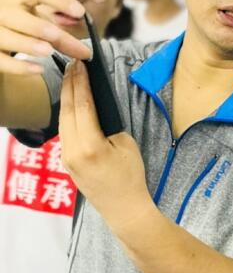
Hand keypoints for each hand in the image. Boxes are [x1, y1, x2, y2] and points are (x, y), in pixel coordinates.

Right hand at [0, 0, 90, 74]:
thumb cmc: (19, 25)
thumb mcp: (38, 21)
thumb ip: (60, 32)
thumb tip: (84, 46)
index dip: (59, 0)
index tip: (80, 12)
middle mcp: (0, 11)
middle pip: (14, 15)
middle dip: (36, 25)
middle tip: (56, 35)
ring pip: (3, 36)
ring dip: (26, 44)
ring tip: (47, 51)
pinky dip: (18, 66)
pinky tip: (38, 69)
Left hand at [59, 59, 153, 230]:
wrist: (123, 208)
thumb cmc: (130, 176)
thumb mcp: (126, 144)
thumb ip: (109, 124)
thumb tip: (98, 106)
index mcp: (90, 145)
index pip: (83, 105)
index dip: (82, 82)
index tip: (81, 65)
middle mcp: (72, 151)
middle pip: (68, 110)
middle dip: (70, 84)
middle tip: (73, 65)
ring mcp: (66, 157)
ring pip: (63, 120)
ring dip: (66, 97)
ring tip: (70, 78)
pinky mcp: (66, 161)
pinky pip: (65, 131)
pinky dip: (67, 113)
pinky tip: (71, 102)